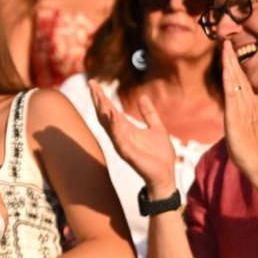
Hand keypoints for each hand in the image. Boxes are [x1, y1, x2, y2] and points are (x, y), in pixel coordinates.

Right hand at [89, 80, 176, 196]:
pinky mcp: (128, 153)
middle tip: (92, 84)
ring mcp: (122, 144)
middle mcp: (120, 135)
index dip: (102, 97)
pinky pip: (119, 139)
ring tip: (99, 96)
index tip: (94, 83)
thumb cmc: (160, 154)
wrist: (165, 174)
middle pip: (105, 115)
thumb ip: (148, 113)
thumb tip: (142, 97)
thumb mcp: (156, 128)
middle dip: (98, 100)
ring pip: (108, 125)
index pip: (110, 110)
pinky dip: (115, 128)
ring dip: (103, 111)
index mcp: (126, 129)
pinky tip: (113, 117)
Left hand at [221, 40, 257, 174]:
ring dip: (230, 62)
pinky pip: (232, 91)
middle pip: (240, 75)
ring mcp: (244, 106)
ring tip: (224, 48)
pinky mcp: (236, 112)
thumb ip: (245, 113)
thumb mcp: (245, 124)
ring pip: (236, 79)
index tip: (228, 53)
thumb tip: (246, 104)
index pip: (242, 80)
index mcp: (250, 103)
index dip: (235, 66)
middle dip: (232, 58)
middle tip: (225, 42)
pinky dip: (229, 78)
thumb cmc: (248, 146)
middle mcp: (249, 101)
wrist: (253, 158)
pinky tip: (225, 68)